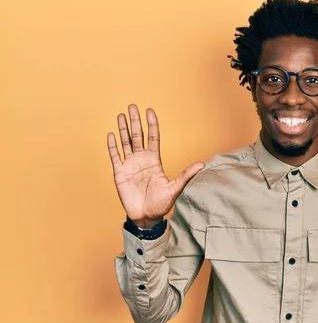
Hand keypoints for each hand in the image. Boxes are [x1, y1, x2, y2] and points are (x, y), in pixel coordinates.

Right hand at [107, 104, 204, 227]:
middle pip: (137, 136)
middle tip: (132, 106)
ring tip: (121, 115)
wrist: (146, 217)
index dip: (151, 125)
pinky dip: (112, 146)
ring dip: (123, 129)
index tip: (149, 111)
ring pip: (125, 143)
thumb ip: (186, 175)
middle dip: (135, 121)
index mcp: (154, 161)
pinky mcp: (119, 173)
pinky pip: (115, 156)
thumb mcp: (175, 188)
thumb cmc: (161, 204)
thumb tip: (202, 164)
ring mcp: (130, 165)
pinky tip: (111, 134)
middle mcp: (141, 160)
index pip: (152, 138)